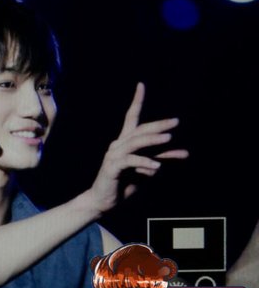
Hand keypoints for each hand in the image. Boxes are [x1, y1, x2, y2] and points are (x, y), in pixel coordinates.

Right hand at [91, 82, 188, 212]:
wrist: (102, 202)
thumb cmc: (123, 186)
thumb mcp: (147, 170)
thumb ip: (162, 159)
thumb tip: (184, 152)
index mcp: (124, 142)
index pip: (131, 117)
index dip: (137, 101)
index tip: (141, 85)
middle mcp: (117, 144)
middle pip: (140, 129)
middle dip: (158, 124)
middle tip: (175, 122)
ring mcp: (113, 155)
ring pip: (136, 142)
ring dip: (153, 139)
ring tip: (169, 138)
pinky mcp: (112, 167)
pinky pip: (130, 161)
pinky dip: (144, 163)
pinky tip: (157, 167)